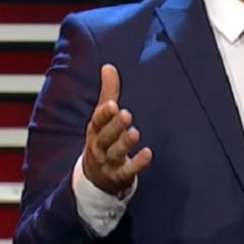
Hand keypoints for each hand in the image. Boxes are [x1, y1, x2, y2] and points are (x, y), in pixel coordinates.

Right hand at [82, 64, 152, 196]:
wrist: (94, 177)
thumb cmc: (102, 139)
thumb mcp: (102, 117)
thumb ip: (109, 93)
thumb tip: (108, 66)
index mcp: (94, 131)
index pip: (97, 121)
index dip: (104, 114)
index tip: (112, 105)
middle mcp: (99, 147)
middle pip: (105, 137)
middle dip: (115, 126)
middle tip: (126, 114)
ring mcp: (108, 163)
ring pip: (115, 153)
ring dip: (125, 143)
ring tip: (135, 133)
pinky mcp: (119, 176)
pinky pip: (127, 171)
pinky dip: (137, 164)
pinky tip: (148, 154)